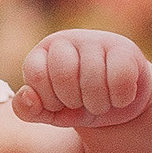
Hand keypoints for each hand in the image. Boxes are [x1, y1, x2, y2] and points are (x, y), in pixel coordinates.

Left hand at [14, 29, 151, 124]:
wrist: (117, 105)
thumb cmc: (78, 106)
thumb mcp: (51, 113)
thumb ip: (28, 110)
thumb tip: (26, 95)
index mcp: (43, 52)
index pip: (36, 73)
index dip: (48, 99)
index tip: (58, 105)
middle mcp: (67, 39)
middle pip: (64, 73)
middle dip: (72, 100)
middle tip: (80, 103)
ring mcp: (97, 40)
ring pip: (94, 78)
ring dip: (98, 104)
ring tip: (100, 103)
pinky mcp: (125, 49)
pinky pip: (121, 78)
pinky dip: (120, 98)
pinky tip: (119, 98)